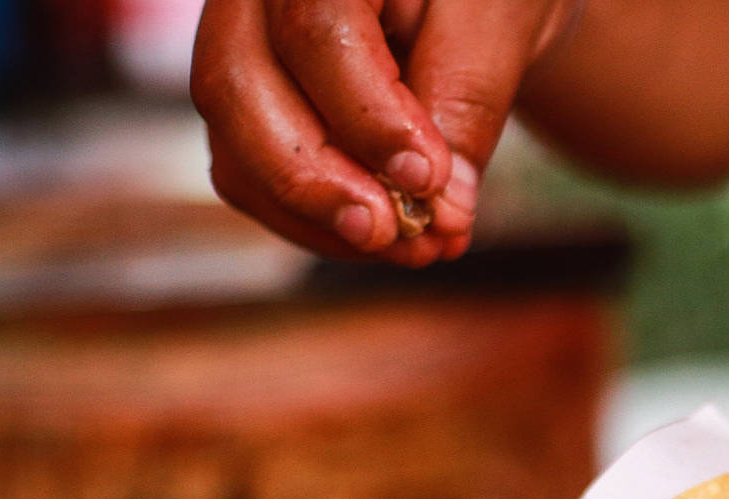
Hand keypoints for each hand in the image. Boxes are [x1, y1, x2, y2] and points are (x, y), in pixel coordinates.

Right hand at [191, 0, 579, 264]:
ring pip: (232, 144)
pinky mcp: (243, 105)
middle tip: (395, 232)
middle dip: (316, 179)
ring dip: (316, 216)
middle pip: (236, 87)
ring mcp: (232, 46)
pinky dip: (310, 221)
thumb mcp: (497, 23)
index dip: (367, 117)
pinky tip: (379, 236)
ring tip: (409, 245)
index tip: (428, 178)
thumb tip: (442, 210)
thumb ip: (468, 100)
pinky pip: (245, 175)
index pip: (315, 31)